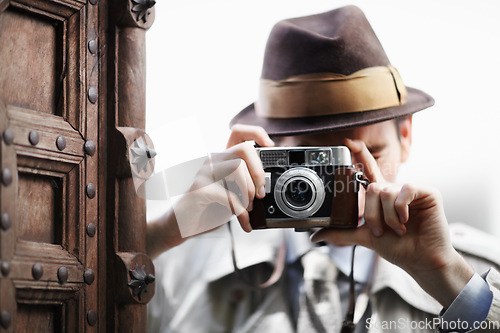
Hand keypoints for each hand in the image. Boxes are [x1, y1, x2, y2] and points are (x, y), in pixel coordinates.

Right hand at [147, 125, 273, 256]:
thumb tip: (266, 187)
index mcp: (223, 159)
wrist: (183, 226)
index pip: (238, 132)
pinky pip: (228, 194)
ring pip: (238, 167)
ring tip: (248, 207)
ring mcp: (204, 172)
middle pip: (244, 148)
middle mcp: (213, 160)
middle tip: (260, 193)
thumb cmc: (209, 208)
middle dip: (259, 172)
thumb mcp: (234, 194)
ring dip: (249, 191)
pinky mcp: (199, 187)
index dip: (257, 134)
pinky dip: (240, 210)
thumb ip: (248, 185)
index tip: (270, 147)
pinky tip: (243, 220)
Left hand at [311, 139, 473, 306]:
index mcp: (382, 198)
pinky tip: (407, 221)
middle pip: (372, 188)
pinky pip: (404, 190)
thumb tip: (315, 237)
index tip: (348, 142)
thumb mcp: (364, 238)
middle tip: (381, 230)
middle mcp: (395, 191)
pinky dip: (400, 209)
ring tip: (397, 229)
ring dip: (387, 216)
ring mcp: (411, 191)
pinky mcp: (427, 193)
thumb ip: (341, 233)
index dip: (360, 154)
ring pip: (385, 191)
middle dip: (372, 214)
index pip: (369, 170)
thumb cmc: (398, 248)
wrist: (421, 260)